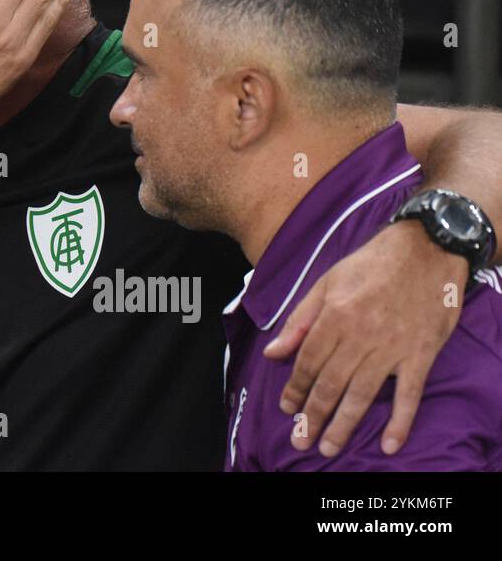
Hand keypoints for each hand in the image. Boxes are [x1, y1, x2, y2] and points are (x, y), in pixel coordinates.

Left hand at [263, 219, 465, 456]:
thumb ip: (299, 320)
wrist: (425, 249)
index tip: (287, 409)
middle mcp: (360, 336)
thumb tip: (273, 352)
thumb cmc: (370, 264)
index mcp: (334, 316)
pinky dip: (401, 422)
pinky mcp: (421, 354)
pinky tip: (389, 444)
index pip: (307, 362)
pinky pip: (409, 394)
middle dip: (313, 416)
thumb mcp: (326, 283)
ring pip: (363, 394)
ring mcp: (392, 347)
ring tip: (329, 448)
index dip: (294, 389)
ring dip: (344, 425)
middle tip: (302, 442)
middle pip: (331, 384)